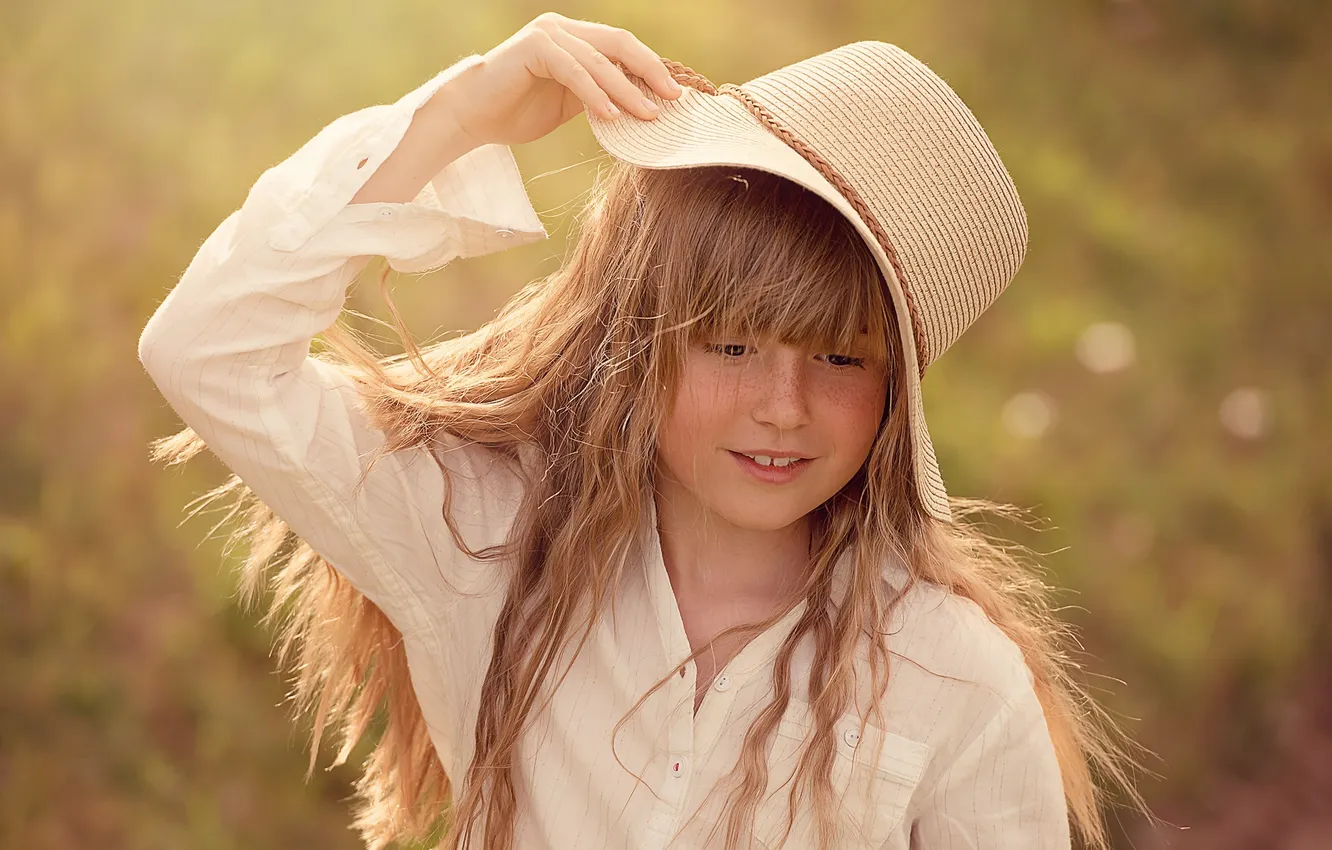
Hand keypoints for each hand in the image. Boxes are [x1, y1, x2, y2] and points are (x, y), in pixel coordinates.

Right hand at [438, 13, 683, 147]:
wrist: (472, 116)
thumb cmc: (517, 112)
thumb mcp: (570, 104)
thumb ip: (599, 96)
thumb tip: (641, 108)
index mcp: (574, 38)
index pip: (623, 47)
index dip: (651, 69)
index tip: (674, 96)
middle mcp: (562, 29)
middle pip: (619, 44)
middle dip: (650, 72)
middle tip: (671, 100)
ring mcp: (548, 34)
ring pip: (599, 61)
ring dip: (627, 91)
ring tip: (647, 116)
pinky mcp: (533, 47)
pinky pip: (574, 71)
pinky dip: (595, 94)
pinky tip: (611, 116)